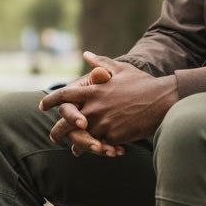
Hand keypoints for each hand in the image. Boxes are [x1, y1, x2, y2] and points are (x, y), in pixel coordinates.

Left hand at [41, 50, 178, 152]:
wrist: (162, 100)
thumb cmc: (142, 83)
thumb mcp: (120, 69)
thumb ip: (100, 63)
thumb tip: (86, 54)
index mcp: (93, 91)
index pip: (64, 96)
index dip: (51, 101)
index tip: (43, 106)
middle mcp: (93, 108)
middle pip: (66, 122)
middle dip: (57, 131)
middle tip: (53, 136)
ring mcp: (102, 123)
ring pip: (81, 138)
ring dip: (77, 144)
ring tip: (75, 149)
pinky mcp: (113, 137)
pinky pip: (99, 146)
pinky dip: (98, 149)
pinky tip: (97, 151)